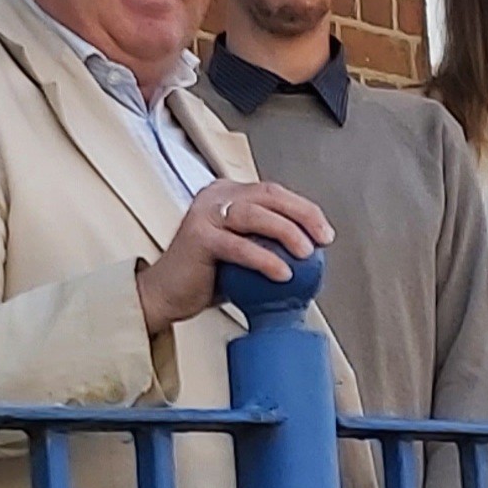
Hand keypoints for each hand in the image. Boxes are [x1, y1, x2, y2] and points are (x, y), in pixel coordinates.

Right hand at [135, 180, 332, 334]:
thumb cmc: (203, 276)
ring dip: (286, 232)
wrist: (164, 295)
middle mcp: (214, 197)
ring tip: (305, 253)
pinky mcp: (198, 237)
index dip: (304, 208)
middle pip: (268, 196)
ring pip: (255, 215)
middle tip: (322, 238)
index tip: (324, 232)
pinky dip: (264, 259)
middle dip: (302, 215)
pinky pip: (238, 246)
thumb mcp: (242, 252)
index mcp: (226, 194)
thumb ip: (267, 242)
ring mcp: (204, 214)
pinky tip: (282, 272)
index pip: (273, 192)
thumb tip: (309, 248)